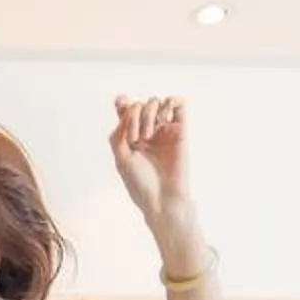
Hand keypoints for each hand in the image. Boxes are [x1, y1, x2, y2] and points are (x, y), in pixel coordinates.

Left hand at [109, 96, 188, 219]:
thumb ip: (119, 131)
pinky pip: (179, 103)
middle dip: (134, 116)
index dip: (123, 102)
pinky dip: (170, 102)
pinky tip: (164, 119)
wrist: (162, 197)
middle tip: (135, 139)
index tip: (121, 104)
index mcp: (131, 137)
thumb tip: (129, 108)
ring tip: (148, 135)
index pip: (126, 109)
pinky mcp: (181, 130)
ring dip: (148, 113)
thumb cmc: (140, 182)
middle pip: (139, 104)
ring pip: (156, 102)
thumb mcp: (120, 156)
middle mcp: (148, 131)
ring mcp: (164, 130)